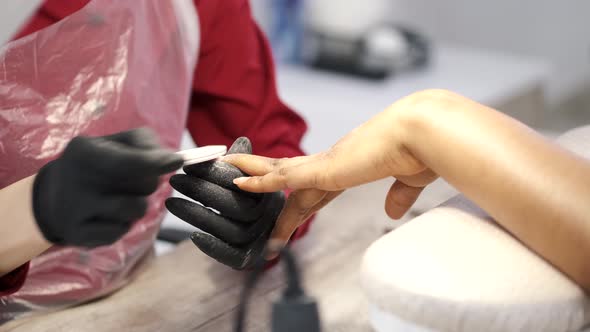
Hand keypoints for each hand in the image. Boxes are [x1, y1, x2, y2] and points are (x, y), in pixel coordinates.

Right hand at [32, 128, 182, 246]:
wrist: (52, 196)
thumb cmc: (96, 164)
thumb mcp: (113, 143)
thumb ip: (144, 143)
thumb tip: (172, 159)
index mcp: (84, 152)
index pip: (132, 161)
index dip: (159, 162)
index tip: (176, 161)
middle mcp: (76, 181)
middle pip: (143, 186)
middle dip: (149, 183)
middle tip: (134, 180)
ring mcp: (74, 211)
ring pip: (137, 210)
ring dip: (138, 204)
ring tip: (119, 198)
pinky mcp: (77, 235)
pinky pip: (122, 231)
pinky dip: (122, 224)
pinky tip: (105, 215)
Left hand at [165, 137, 284, 268]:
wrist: (270, 236)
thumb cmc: (254, 199)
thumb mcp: (254, 178)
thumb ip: (243, 164)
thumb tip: (242, 142)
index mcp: (269, 193)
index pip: (239, 181)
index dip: (214, 173)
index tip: (189, 166)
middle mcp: (268, 217)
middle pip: (232, 204)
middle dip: (201, 191)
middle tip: (175, 181)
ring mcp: (259, 239)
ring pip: (227, 228)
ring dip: (197, 216)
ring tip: (172, 203)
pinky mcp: (249, 258)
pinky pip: (231, 254)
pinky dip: (213, 246)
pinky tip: (193, 235)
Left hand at [223, 98, 438, 252]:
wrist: (424, 131)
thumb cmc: (421, 150)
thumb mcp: (409, 180)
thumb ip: (398, 195)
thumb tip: (391, 212)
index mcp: (352, 167)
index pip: (317, 188)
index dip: (300, 204)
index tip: (288, 220)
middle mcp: (334, 163)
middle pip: (291, 181)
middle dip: (266, 191)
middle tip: (240, 191)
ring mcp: (326, 164)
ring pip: (279, 171)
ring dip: (252, 173)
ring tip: (226, 174)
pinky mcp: (324, 168)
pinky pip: (283, 176)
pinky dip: (260, 179)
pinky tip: (238, 179)